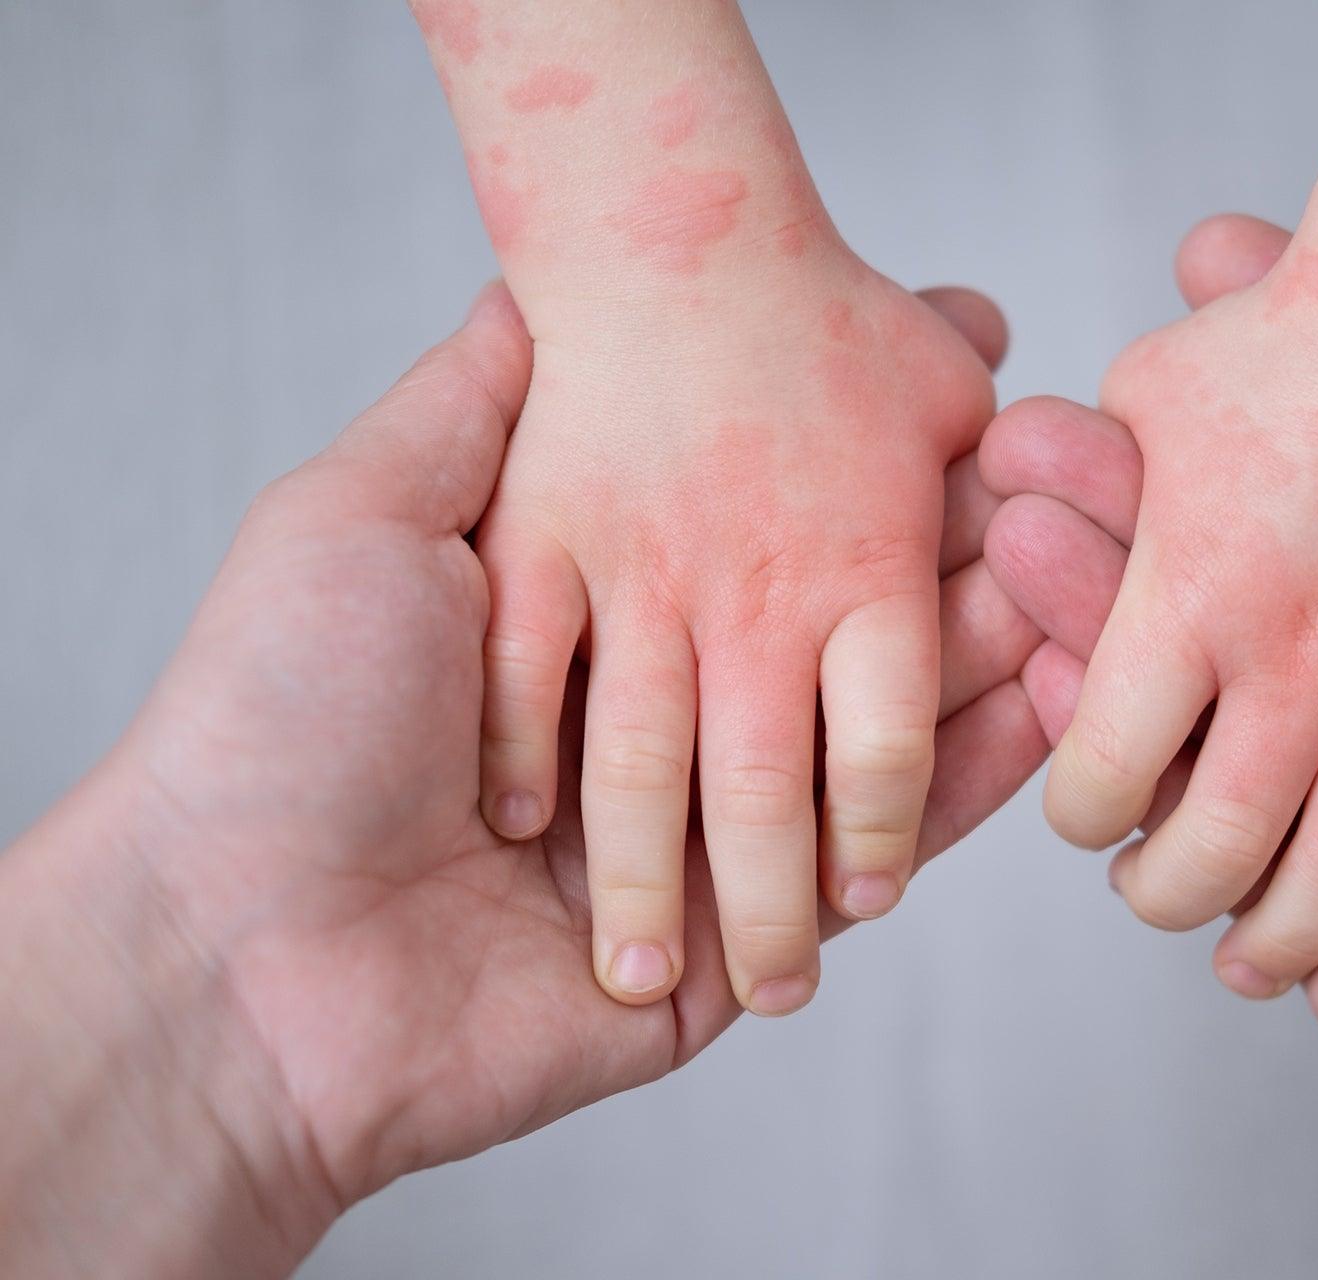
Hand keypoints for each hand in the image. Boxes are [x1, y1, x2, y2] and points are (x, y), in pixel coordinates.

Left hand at [0, 283, 1049, 1270]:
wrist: (232, 942)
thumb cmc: (281, 709)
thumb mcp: (365, 514)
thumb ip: (475, 409)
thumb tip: (533, 288)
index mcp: (589, 627)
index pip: (767, 546)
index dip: (871, 490)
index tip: (976, 432)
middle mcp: (650, 732)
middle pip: (836, 651)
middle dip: (956, 584)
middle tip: (1065, 520)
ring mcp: (687, 850)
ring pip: (871, 756)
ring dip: (981, 681)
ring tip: (1079, 610)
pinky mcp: (715, 960)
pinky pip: (861, 876)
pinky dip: (954, 805)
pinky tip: (1042, 719)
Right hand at [986, 215, 1317, 1270]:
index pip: (1301, 555)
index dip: (1205, 485)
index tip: (1117, 413)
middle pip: (1229, 647)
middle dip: (1113, 557)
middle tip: (1018, 479)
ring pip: (1197, 745)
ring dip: (1095, 648)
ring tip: (1015, 557)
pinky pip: (1213, 870)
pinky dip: (1123, 789)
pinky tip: (1043, 696)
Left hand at [1028, 213, 1317, 1000]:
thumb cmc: (1281, 336)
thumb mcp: (1143, 397)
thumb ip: (1078, 470)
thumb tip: (1005, 478)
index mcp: (1187, 605)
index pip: (1098, 774)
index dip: (1079, 816)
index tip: (1085, 814)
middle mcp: (1295, 659)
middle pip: (1211, 843)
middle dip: (1164, 891)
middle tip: (1151, 893)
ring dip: (1291, 925)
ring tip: (1254, 944)